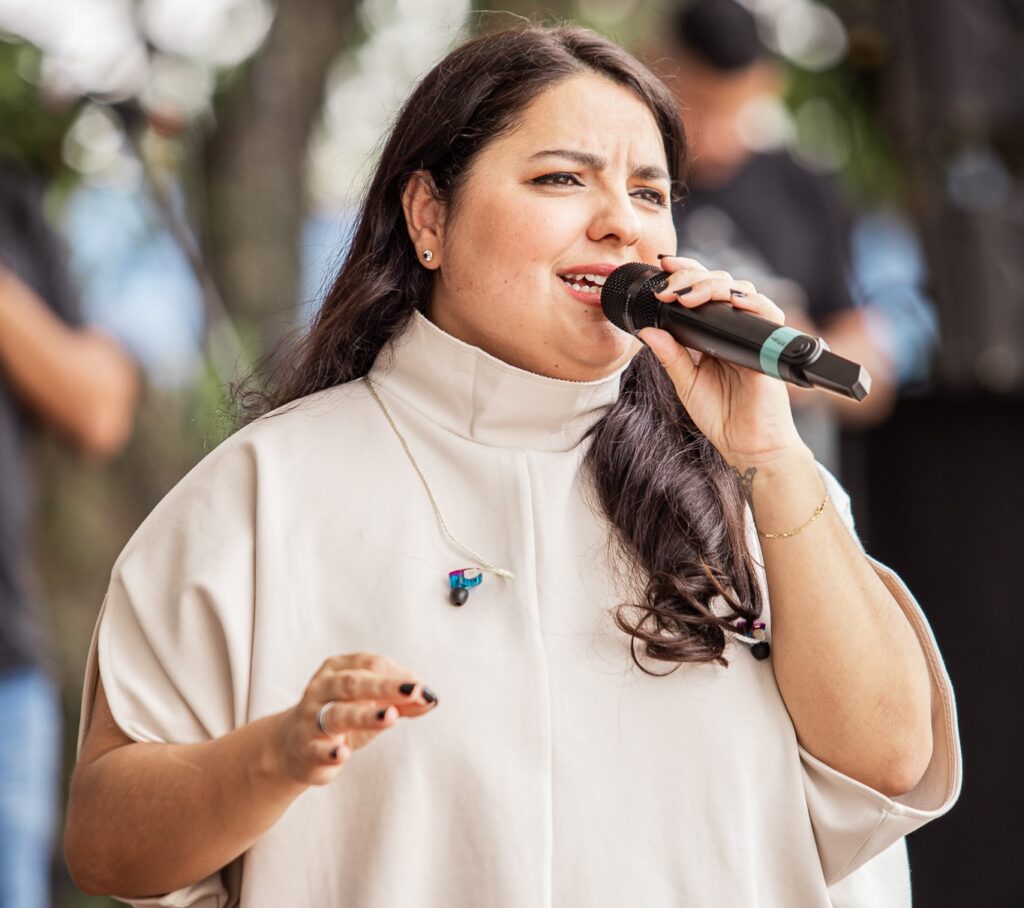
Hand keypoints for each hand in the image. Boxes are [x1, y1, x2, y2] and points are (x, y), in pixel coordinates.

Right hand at [273, 652, 437, 786]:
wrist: (294, 746)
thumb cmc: (342, 717)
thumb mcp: (371, 704)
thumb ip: (401, 701)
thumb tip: (431, 698)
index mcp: (338, 668)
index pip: (371, 664)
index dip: (398, 675)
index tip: (422, 688)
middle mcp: (322, 688)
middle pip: (354, 683)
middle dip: (385, 687)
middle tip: (412, 691)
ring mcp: (311, 718)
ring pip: (338, 714)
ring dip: (365, 716)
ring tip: (390, 717)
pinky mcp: (306, 749)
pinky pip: (317, 749)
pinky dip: (330, 751)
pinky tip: (343, 753)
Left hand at [639, 256, 809, 466]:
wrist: (747, 445)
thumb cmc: (721, 415)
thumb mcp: (686, 383)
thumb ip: (670, 355)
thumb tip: (646, 330)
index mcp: (713, 334)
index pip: (701, 292)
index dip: (686, 274)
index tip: (663, 267)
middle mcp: (734, 329)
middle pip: (719, 283)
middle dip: (692, 277)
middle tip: (669, 286)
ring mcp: (753, 334)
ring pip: (740, 290)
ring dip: (713, 286)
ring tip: (687, 296)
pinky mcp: (770, 345)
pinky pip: (767, 312)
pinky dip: (750, 302)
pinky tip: (731, 301)